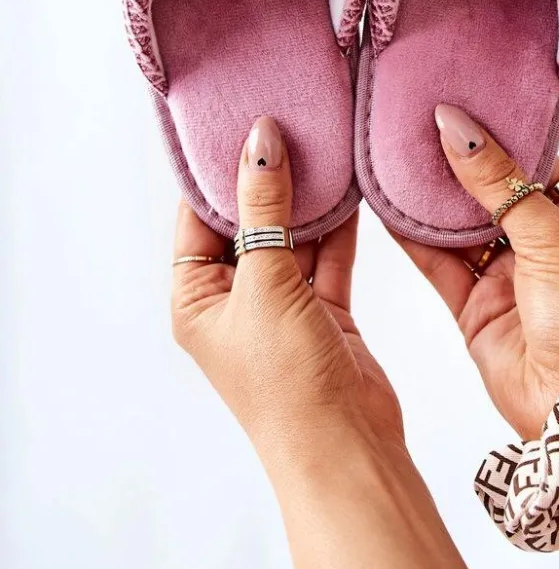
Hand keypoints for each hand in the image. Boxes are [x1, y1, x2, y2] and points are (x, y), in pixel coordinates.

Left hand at [171, 115, 402, 465]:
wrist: (345, 447)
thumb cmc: (284, 381)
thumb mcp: (264, 283)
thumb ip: (264, 208)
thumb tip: (260, 140)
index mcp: (196, 298)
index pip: (197, 218)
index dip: (216, 169)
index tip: (237, 120)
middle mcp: (234, 300)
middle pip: (248, 222)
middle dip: (268, 177)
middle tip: (286, 121)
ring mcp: (281, 306)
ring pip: (292, 236)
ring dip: (308, 198)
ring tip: (322, 142)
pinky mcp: (324, 313)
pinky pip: (328, 257)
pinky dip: (339, 226)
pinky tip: (351, 185)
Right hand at [395, 104, 558, 440]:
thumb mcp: (551, 235)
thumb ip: (498, 182)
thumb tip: (456, 126)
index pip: (529, 160)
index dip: (493, 132)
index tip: (454, 100)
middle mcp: (538, 243)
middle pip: (486, 191)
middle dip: (452, 161)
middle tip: (411, 122)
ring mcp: (504, 276)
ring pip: (455, 226)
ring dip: (426, 197)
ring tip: (389, 154)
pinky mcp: (473, 308)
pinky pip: (437, 264)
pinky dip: (411, 237)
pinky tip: (385, 206)